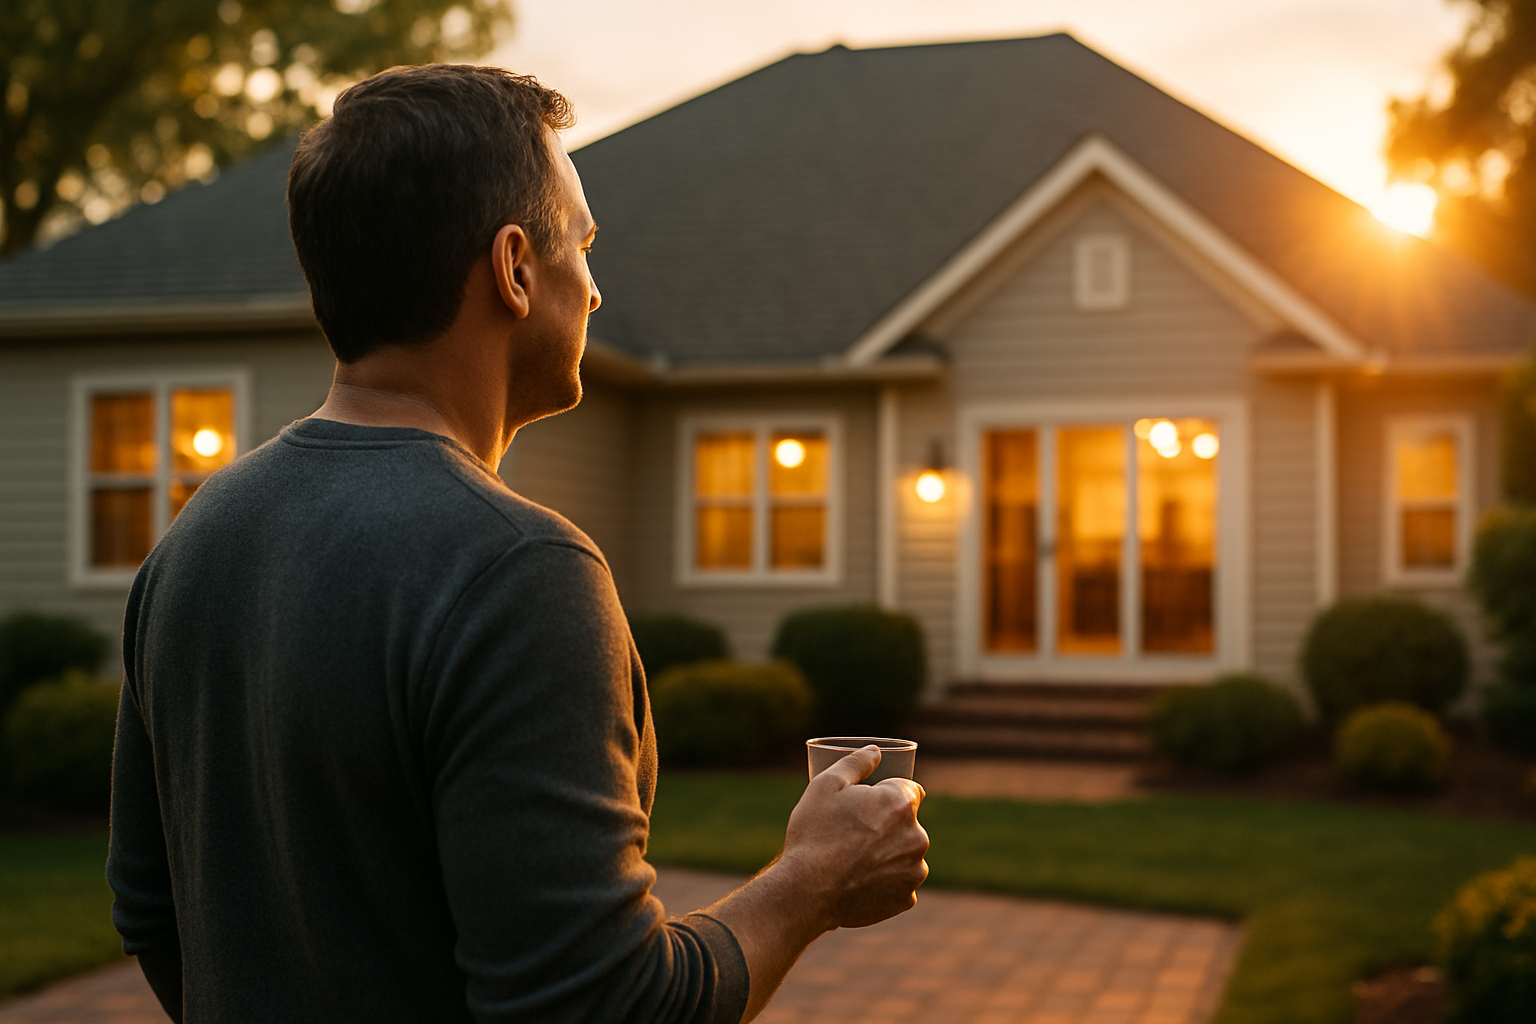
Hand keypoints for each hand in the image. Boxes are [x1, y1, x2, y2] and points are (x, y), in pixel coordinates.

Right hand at [777, 745, 929, 930]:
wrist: (807, 892)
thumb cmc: (814, 834)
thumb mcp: (826, 785)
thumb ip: (856, 763)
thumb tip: (875, 751)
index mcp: (900, 804)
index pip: (910, 789)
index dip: (887, 794)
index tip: (868, 804)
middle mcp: (917, 837)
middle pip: (907, 824)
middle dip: (888, 825)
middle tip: (854, 834)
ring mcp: (914, 871)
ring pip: (905, 854)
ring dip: (889, 854)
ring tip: (854, 861)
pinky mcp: (906, 899)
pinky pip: (899, 884)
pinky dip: (885, 882)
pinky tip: (859, 883)